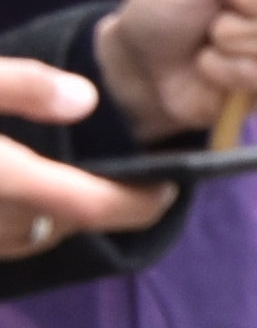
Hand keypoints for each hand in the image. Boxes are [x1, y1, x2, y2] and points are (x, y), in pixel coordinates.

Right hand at [0, 63, 166, 253]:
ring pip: (36, 237)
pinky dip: (27, 220)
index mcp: (6, 181)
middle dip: (102, 204)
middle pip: (68, 224)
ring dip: (63, 215)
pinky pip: (6, 240)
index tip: (169, 187)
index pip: (91, 206)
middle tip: (130, 177)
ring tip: (84, 182)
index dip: (138, 203)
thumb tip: (86, 99)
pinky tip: (28, 193)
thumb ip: (22, 87)